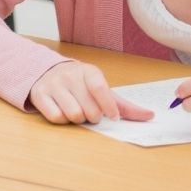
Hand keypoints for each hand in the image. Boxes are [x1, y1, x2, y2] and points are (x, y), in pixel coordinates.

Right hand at [28, 61, 153, 124]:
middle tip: (91, 112)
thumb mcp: (101, 89)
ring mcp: (52, 84)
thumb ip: (124, 105)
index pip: (100, 89)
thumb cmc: (80, 85)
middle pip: (88, 108)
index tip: (113, 117)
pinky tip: (63, 111)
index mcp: (88, 71)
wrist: (46, 72)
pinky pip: (56, 117)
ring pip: (73, 114)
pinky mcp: (39, 94)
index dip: (108, 106)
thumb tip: (150, 116)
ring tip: (77, 112)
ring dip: (78, 119)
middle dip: (93, 116)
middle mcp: (69, 75)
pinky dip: (62, 119)